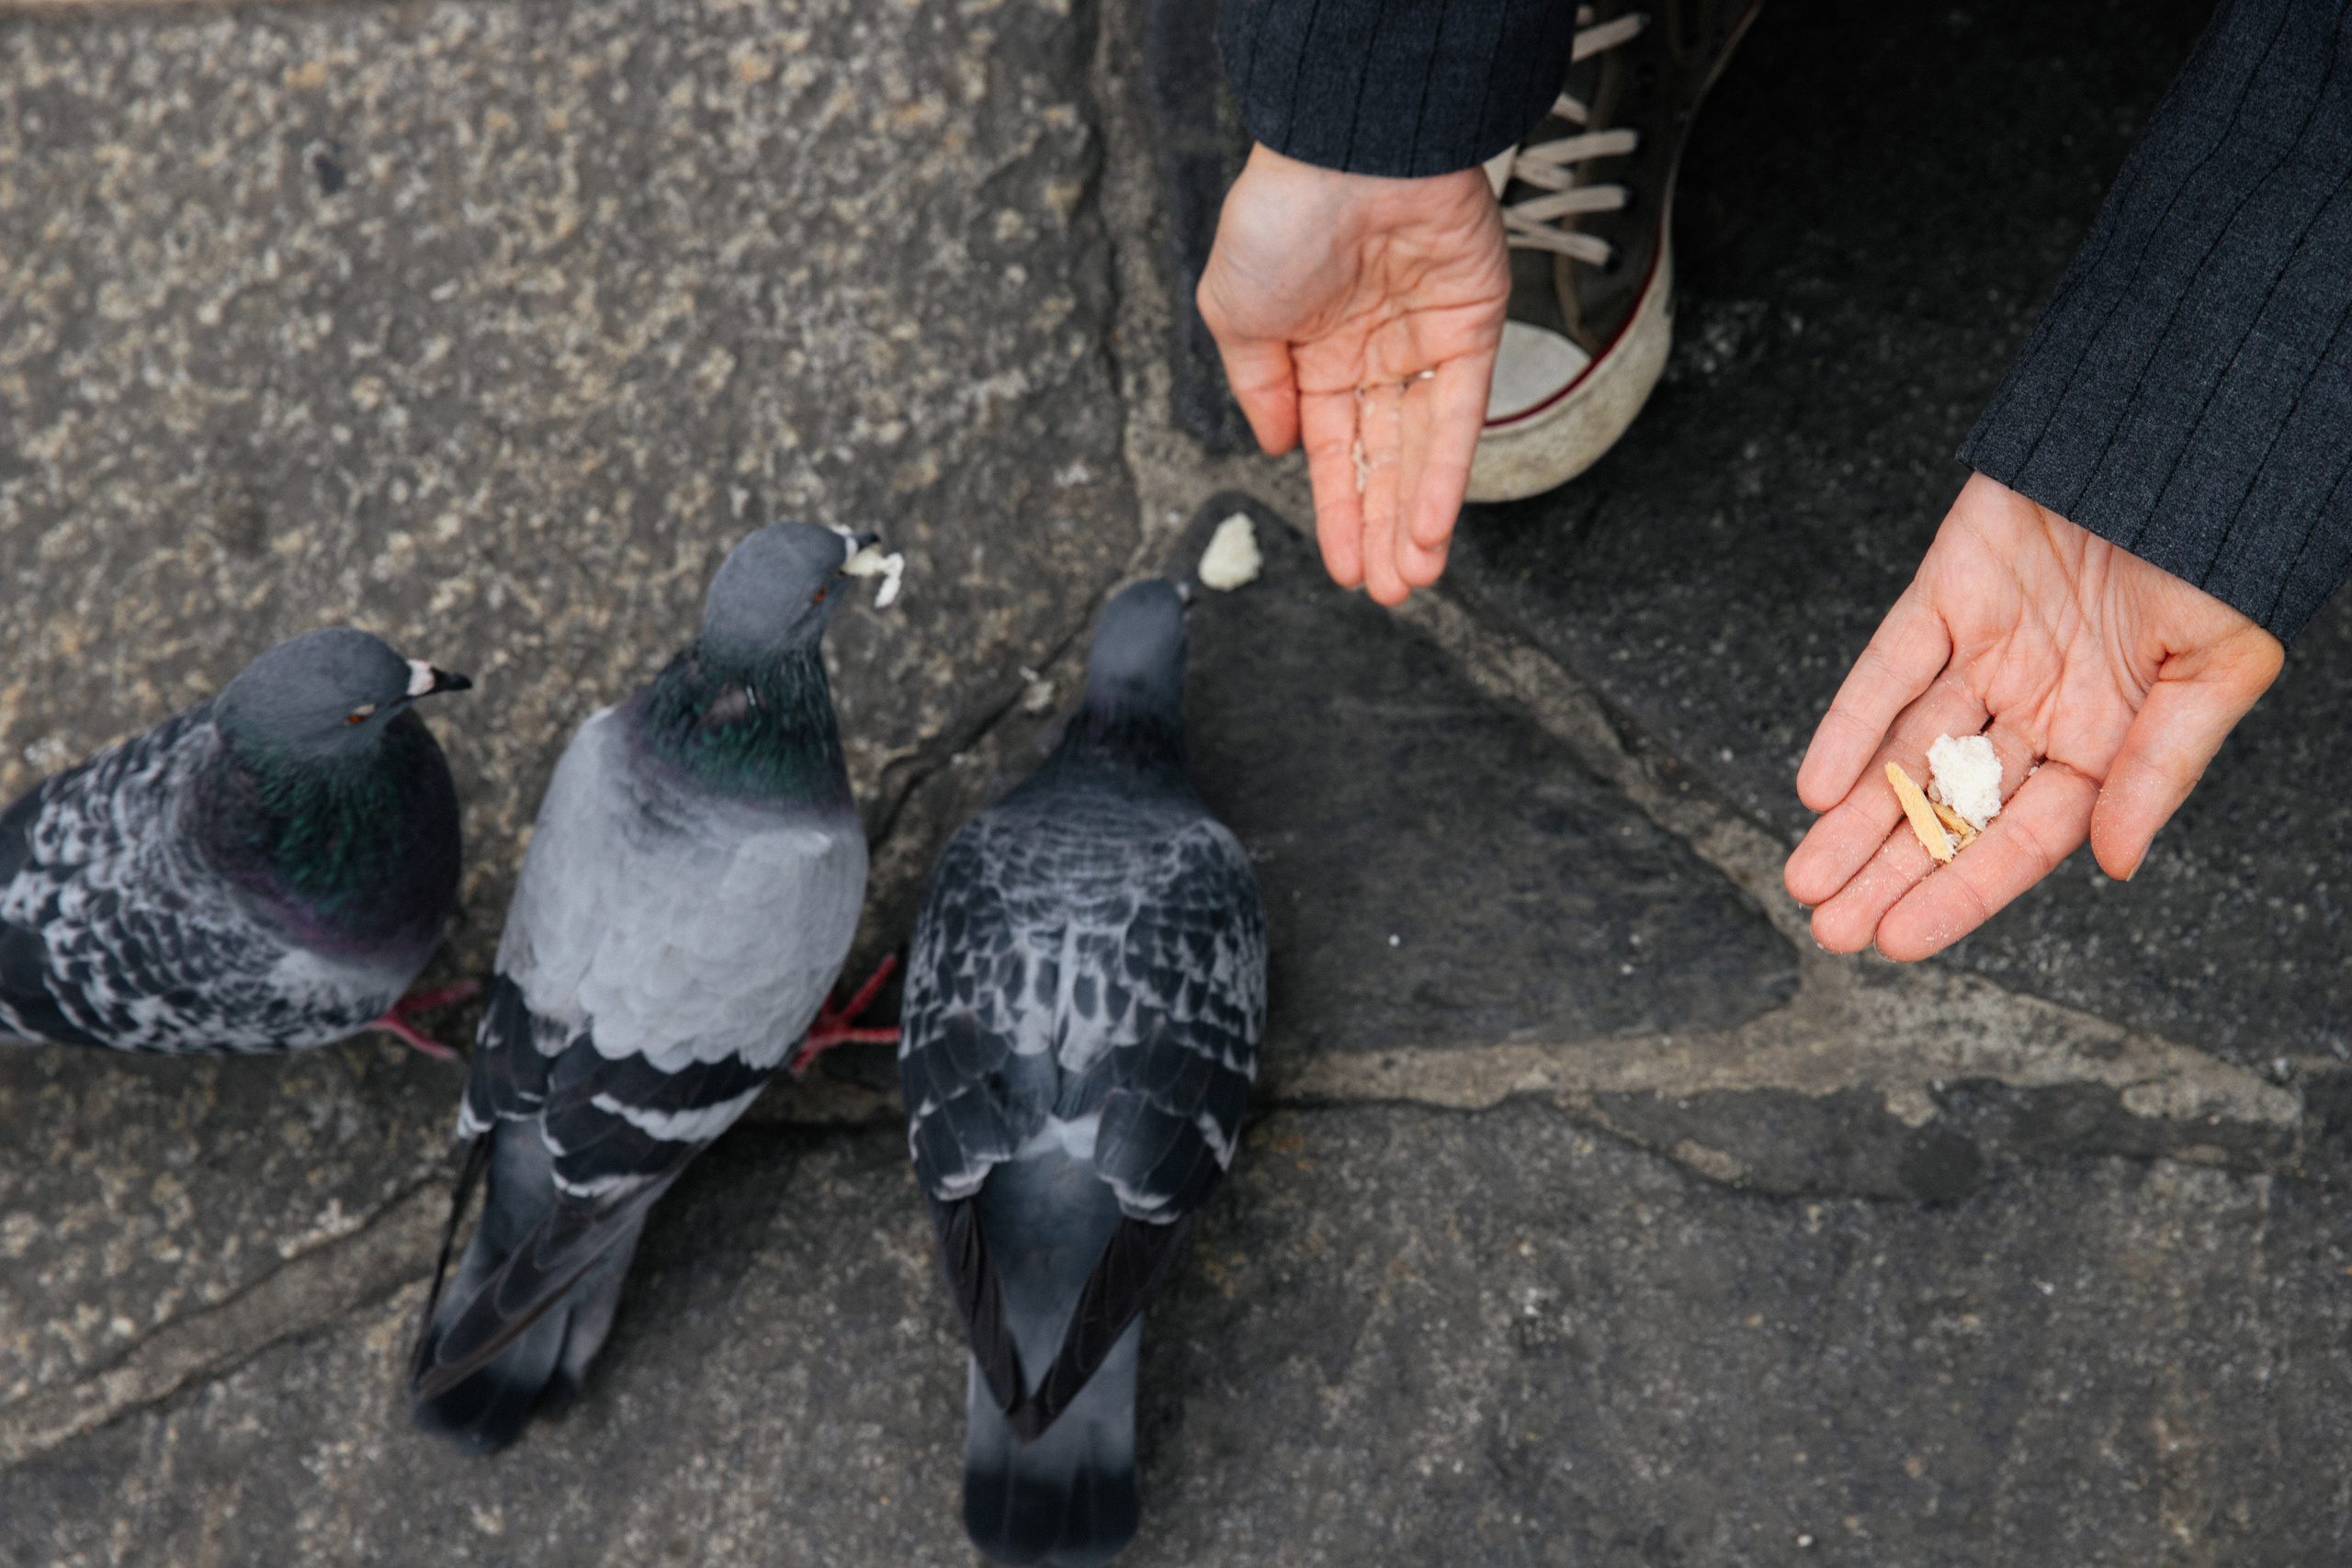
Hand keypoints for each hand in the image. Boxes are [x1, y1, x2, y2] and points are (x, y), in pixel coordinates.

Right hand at [1197, 144, 1507, 605]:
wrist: (1347, 147)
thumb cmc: (1281, 218)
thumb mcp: (1233, 313)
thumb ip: (1258, 387)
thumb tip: (1282, 447)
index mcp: (1313, 354)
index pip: (1332, 451)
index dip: (1337, 512)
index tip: (1342, 570)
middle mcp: (1373, 355)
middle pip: (1383, 462)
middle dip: (1382, 531)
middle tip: (1387, 595)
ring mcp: (1425, 343)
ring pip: (1423, 451)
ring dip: (1417, 518)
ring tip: (1411, 580)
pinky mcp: (1472, 326)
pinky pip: (1460, 416)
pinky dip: (1446, 474)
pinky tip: (1431, 527)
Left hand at [1783, 473, 2284, 959]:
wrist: (2190, 436)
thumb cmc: (2224, 554)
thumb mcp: (2215, 671)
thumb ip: (2158, 767)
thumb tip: (2116, 862)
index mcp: (2106, 741)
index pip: (2020, 839)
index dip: (1959, 890)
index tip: (1898, 939)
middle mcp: (2038, 708)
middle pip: (1949, 808)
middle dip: (1886, 870)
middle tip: (1828, 927)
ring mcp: (1990, 652)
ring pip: (1907, 751)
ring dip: (1854, 817)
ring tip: (1805, 875)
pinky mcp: (1949, 592)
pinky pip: (1889, 667)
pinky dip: (1850, 724)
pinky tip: (1816, 785)